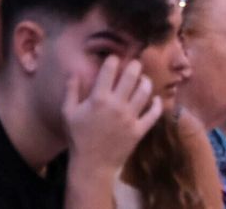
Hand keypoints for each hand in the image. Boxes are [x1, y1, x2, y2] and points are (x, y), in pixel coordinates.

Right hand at [63, 56, 162, 175]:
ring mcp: (130, 118)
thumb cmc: (78, 138)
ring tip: (143, 79)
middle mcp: (116, 105)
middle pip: (131, 75)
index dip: (113, 60)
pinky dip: (157, 104)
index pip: (110, 69)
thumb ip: (71, 91)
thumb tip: (74, 72)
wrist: (92, 166)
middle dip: (134, 65)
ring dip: (146, 82)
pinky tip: (155, 99)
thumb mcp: (68, 113)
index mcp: (98, 98)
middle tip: (134, 64)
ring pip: (145, 91)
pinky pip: (154, 114)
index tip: (114, 59)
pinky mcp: (139, 130)